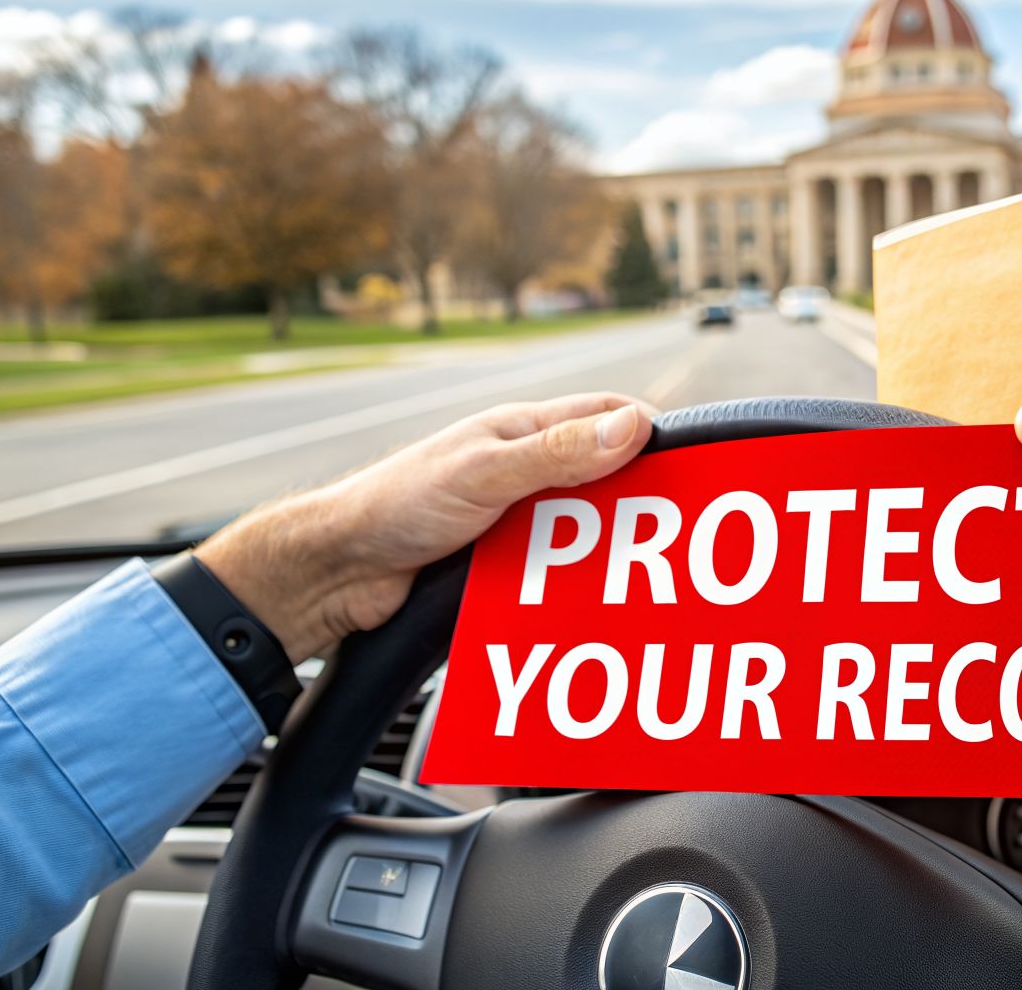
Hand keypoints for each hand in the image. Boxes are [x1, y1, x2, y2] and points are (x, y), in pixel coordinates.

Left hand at [195, 393, 652, 662]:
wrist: (335, 573)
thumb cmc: (394, 503)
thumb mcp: (485, 472)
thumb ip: (558, 453)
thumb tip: (633, 426)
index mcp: (524, 429)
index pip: (608, 416)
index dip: (649, 435)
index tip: (686, 468)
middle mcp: (525, 470)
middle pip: (608, 480)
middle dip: (639, 503)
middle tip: (674, 532)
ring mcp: (516, 519)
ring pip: (586, 533)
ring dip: (606, 554)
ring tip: (638, 577)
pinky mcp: (504, 566)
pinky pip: (557, 575)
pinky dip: (576, 588)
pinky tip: (594, 606)